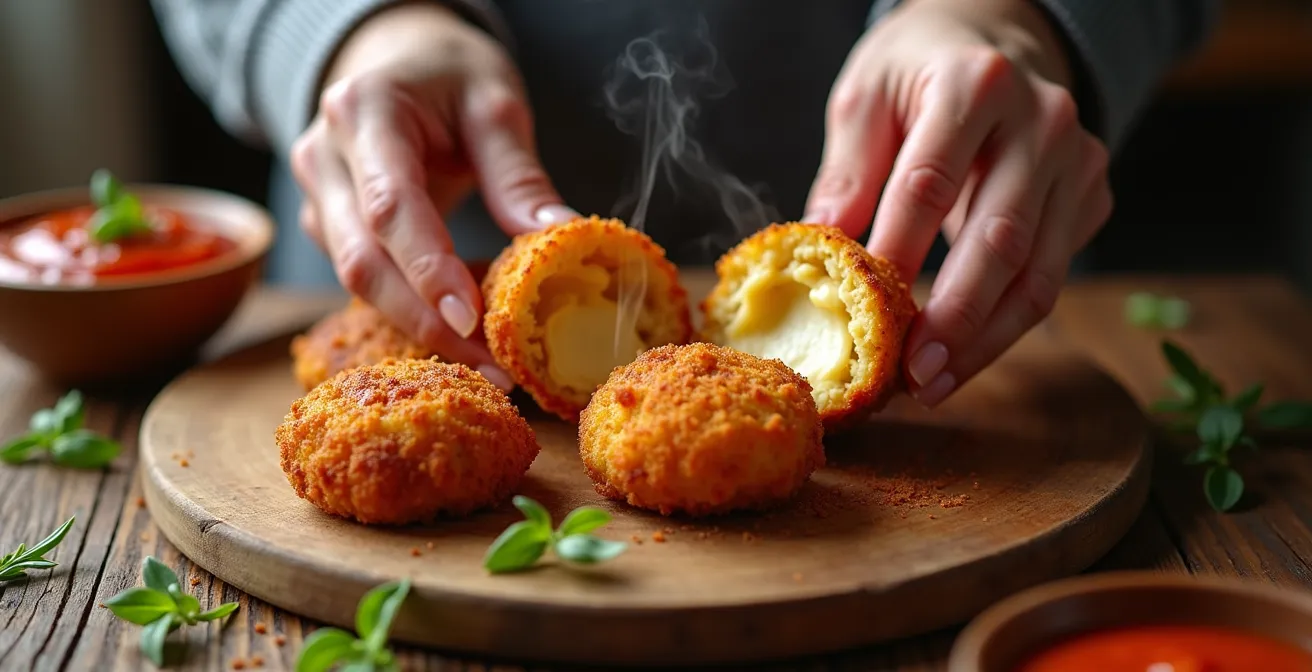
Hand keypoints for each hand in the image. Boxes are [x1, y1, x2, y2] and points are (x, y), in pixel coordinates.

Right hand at [290, 3, 577, 388]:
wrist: (397, 56)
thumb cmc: (447, 73)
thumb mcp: (493, 102)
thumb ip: (517, 171)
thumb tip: (558, 235)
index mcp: (364, 113)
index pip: (391, 206)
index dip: (428, 269)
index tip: (473, 319)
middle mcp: (324, 156)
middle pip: (361, 259)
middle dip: (426, 321)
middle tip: (491, 366)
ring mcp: (318, 194)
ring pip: (356, 278)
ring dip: (420, 325)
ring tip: (486, 362)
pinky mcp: (328, 223)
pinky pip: (365, 277)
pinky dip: (411, 309)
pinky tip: (460, 335)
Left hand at [804, 0, 1111, 406]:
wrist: (996, 37)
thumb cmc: (918, 70)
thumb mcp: (865, 97)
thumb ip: (848, 170)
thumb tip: (823, 246)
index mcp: (975, 83)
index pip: (931, 183)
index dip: (898, 254)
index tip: (866, 313)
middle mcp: (1042, 120)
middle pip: (1001, 239)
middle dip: (956, 318)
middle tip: (912, 375)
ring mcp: (1078, 160)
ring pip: (1040, 274)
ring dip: (986, 341)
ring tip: (934, 384)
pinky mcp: (1092, 195)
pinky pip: (1052, 275)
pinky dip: (1006, 323)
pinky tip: (962, 355)